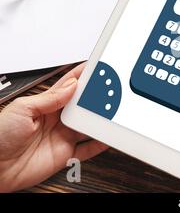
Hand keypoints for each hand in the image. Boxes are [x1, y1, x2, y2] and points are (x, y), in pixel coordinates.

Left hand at [0, 64, 107, 192]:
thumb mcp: (22, 109)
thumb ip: (49, 98)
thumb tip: (71, 85)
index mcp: (46, 105)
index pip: (69, 87)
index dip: (83, 77)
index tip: (98, 69)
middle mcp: (57, 120)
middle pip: (83, 105)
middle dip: (97, 96)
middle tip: (111, 89)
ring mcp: (63, 137)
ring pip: (88, 125)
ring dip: (100, 118)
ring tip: (113, 111)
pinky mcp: (65, 154)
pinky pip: (88, 149)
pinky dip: (100, 144)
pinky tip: (108, 136)